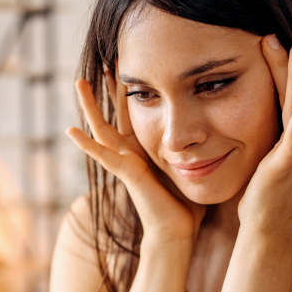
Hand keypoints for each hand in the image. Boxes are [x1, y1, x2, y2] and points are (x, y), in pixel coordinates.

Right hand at [66, 68, 204, 242]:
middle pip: (115, 112)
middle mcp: (131, 152)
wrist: (177, 231)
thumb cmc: (186, 204)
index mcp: (146, 147)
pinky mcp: (126, 175)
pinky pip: (103, 157)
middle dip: (109, 88)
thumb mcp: (192, 165)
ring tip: (79, 82)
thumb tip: (220, 130)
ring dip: (90, 106)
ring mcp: (125, 163)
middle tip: (103, 61)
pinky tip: (71, 131)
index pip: (136, 111)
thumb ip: (197, 148)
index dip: (131, 88)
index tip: (129, 64)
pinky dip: (87, 145)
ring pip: (102, 128)